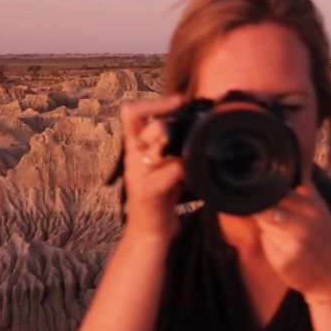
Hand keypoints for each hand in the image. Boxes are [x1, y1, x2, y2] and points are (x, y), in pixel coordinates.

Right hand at [120, 95, 185, 241]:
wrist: (152, 230)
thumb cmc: (163, 194)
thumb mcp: (166, 164)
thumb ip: (173, 145)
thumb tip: (199, 122)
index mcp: (134, 147)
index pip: (131, 113)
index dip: (154, 103)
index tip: (179, 99)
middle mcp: (133, 157)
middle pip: (150, 125)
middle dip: (172, 126)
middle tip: (191, 134)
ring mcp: (139, 174)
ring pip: (160, 144)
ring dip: (180, 146)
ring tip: (193, 157)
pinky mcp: (149, 190)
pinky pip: (174, 169)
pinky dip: (190, 170)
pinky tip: (196, 179)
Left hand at [252, 182, 330, 298]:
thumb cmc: (327, 240)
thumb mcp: (322, 210)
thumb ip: (305, 189)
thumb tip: (293, 160)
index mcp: (313, 207)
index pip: (277, 192)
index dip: (267, 193)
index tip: (262, 193)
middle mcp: (304, 224)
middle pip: (266, 209)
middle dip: (263, 212)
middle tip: (273, 217)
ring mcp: (294, 244)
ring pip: (264, 228)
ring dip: (268, 230)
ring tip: (286, 237)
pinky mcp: (284, 262)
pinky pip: (266, 246)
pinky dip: (271, 247)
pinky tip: (286, 252)